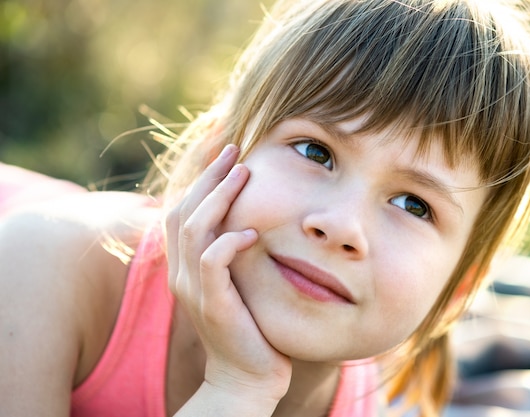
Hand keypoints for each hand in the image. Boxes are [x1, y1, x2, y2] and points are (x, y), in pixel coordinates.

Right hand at [166, 145, 291, 406]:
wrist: (246, 378)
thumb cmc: (249, 326)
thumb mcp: (238, 282)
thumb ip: (234, 253)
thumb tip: (253, 218)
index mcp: (185, 265)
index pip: (181, 210)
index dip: (199, 179)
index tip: (225, 154)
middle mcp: (181, 273)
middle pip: (183, 210)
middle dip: (209, 176)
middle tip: (235, 150)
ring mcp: (193, 290)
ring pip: (194, 228)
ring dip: (219, 197)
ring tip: (245, 173)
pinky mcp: (212, 306)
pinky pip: (212, 263)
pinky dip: (230, 242)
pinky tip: (253, 232)